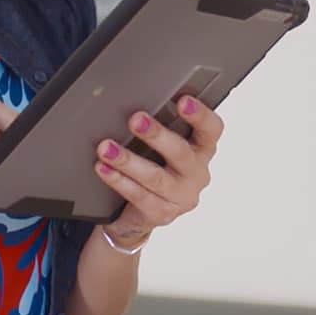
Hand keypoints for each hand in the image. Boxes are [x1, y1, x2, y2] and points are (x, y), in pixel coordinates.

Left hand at [94, 96, 223, 242]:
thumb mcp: (162, 147)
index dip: (201, 115)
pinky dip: (118, 180)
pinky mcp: (161, 213)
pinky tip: (104, 168)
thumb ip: (160, 126)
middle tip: (135, 120)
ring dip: (128, 160)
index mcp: (201, 150)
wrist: (141, 212)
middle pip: (180, 152)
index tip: (183, 101)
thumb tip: (133, 101)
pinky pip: (139, 196)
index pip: (211, 130)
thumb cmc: (155, 167)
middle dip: (156, 135)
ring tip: (106, 148)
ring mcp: (180, 197)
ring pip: (155, 177)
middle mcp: (196, 173)